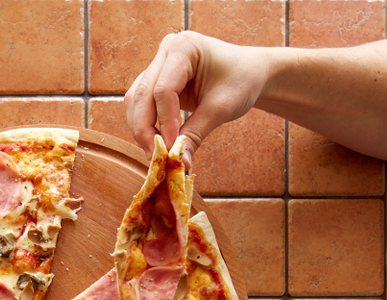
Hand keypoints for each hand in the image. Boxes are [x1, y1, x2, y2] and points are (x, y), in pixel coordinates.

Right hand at [125, 32, 270, 165]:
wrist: (249, 72)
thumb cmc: (241, 81)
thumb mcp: (221, 108)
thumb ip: (196, 134)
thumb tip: (180, 164)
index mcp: (184, 47)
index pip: (163, 89)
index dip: (165, 122)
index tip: (171, 149)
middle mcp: (167, 50)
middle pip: (143, 94)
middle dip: (145, 128)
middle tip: (155, 156)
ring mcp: (159, 63)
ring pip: (136, 99)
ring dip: (141, 127)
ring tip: (154, 152)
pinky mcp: (157, 78)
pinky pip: (142, 102)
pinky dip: (145, 123)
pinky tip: (156, 141)